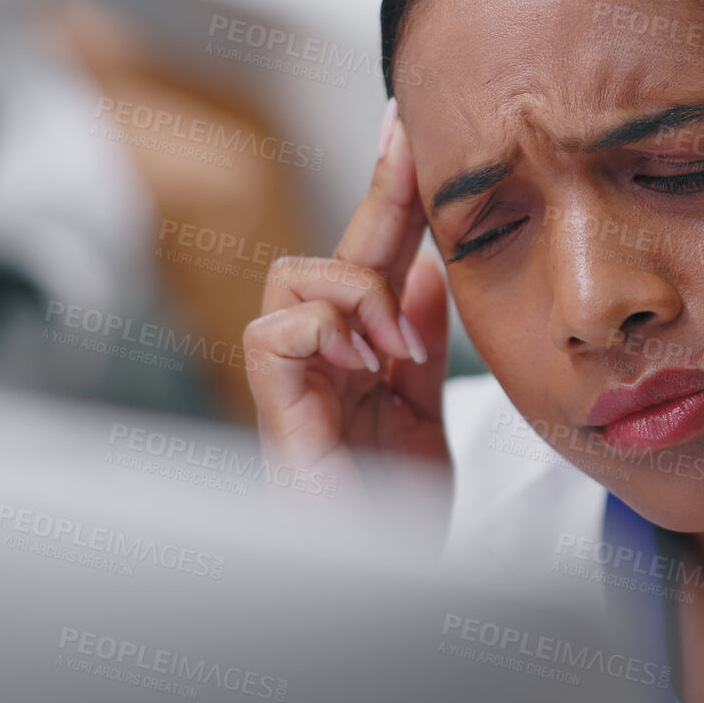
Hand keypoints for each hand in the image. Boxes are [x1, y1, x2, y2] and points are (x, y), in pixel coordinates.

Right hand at [242, 103, 450, 490]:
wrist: (387, 579)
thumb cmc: (395, 506)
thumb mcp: (424, 405)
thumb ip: (418, 336)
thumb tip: (429, 265)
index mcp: (358, 349)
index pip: (375, 251)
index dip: (395, 187)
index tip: (413, 123)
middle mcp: (319, 358)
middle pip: (333, 246)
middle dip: (380, 192)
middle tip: (415, 147)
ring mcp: (294, 385)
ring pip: (291, 278)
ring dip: (354, 290)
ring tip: (400, 340)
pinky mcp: (279, 419)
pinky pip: (274, 338)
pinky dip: (326, 334)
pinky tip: (370, 360)